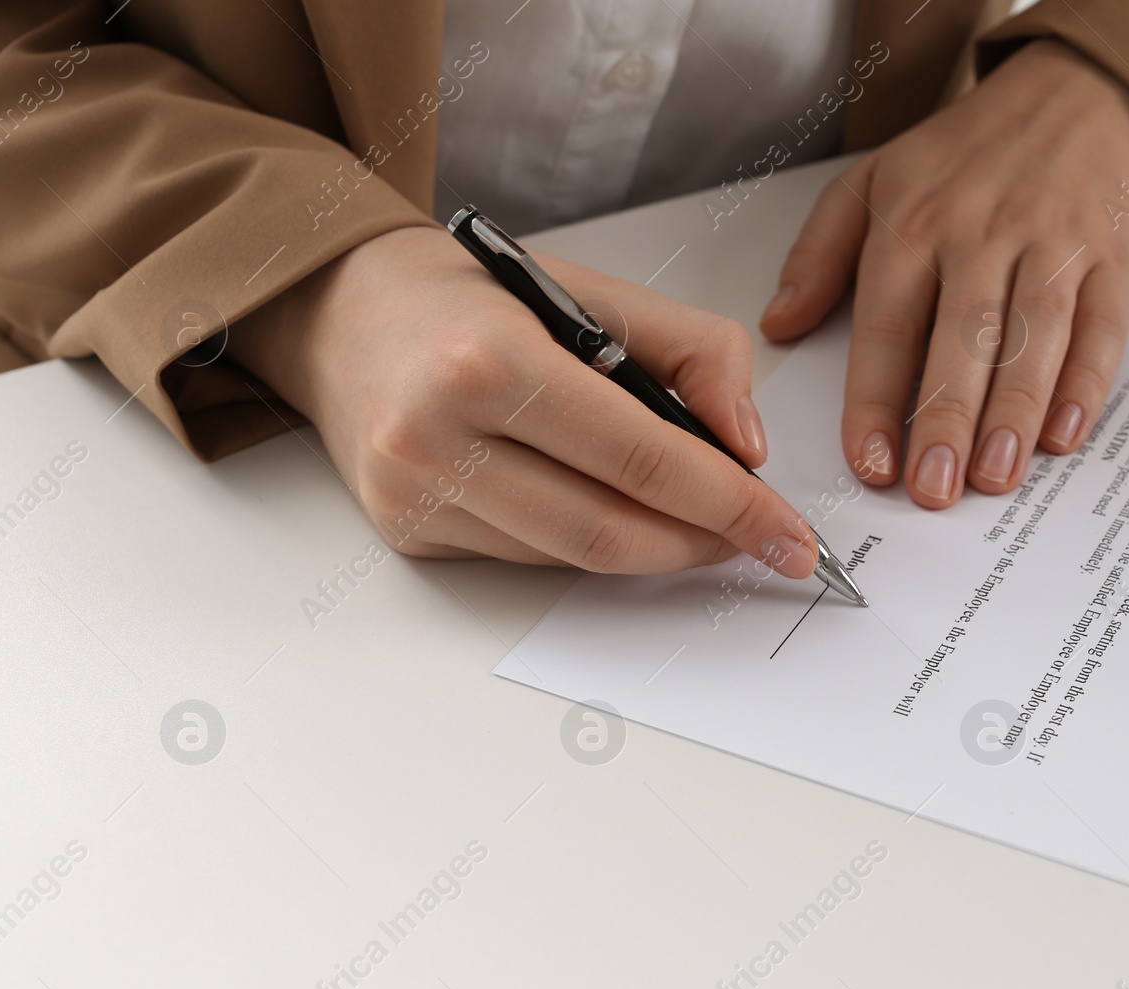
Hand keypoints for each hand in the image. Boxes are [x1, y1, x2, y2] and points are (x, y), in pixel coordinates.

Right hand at [229, 226, 822, 576]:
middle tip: (758, 542)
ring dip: (655, 551)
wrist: (341, 312)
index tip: (788, 532)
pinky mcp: (407, 531)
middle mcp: (438, 436)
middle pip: (609, 530)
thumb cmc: (474, 299)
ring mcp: (415, 494)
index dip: (730, 504)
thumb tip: (748, 446)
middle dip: (703, 544)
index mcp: (491, 361)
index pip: (642, 456)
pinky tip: (615, 514)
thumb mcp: (597, 290)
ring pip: (573, 557)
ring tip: (701, 526)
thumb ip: (693, 354)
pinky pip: (530, 559)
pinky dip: (590, 544)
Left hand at [761, 39, 1128, 507]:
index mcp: (913, 223)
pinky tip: (1063, 434)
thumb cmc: (963, 155)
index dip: (876, 401)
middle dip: (945, 420)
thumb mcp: (871, 181)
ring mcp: (1053, 244)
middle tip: (933, 490)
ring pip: (1031, 337)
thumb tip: (778, 324)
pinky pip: (1100, 327)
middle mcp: (981, 233)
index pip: (887, 326)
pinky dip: (1085, 384)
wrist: (1073, 93)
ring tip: (993, 478)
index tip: (869, 465)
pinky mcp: (1113, 257)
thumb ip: (818, 254)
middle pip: (961, 338)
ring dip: (1012, 413)